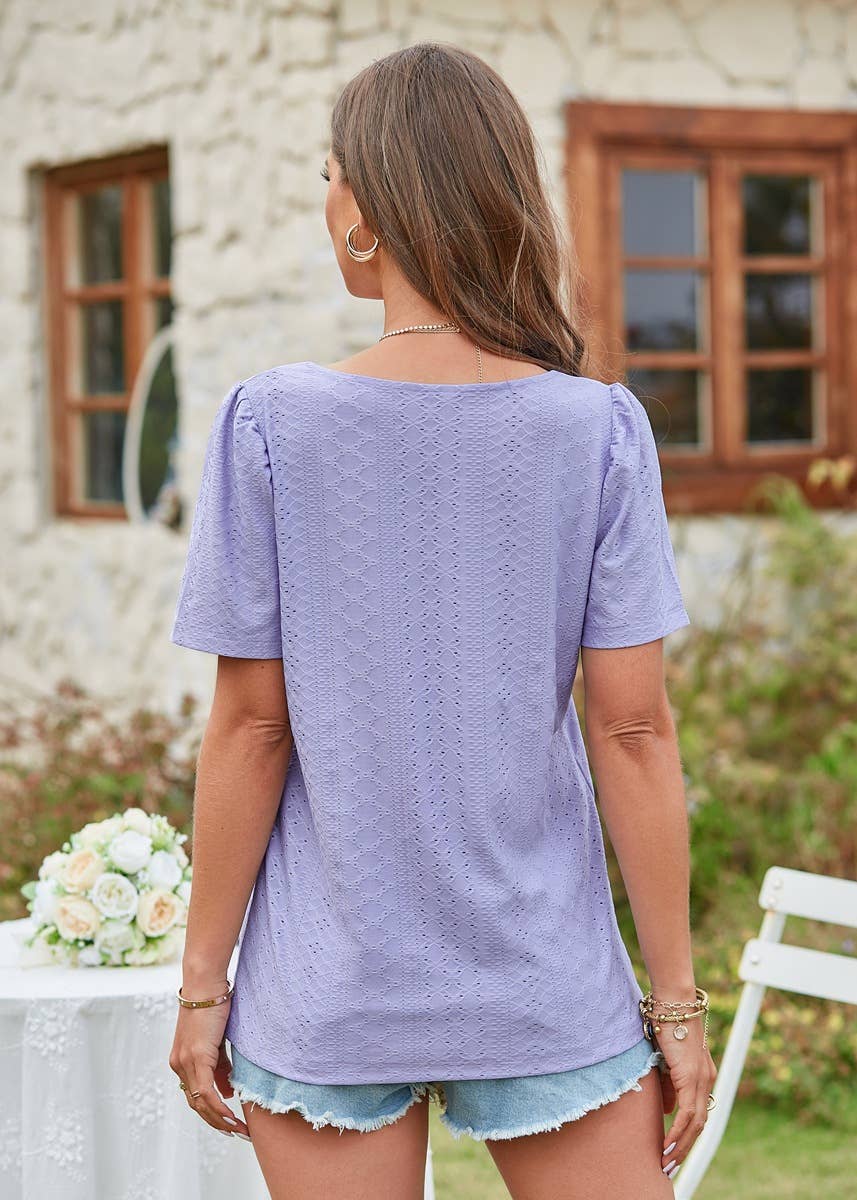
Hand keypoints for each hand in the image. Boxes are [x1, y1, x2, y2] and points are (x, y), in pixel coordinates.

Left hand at [168, 976, 249, 1138]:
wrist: (206, 985)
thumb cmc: (214, 1006)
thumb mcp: (216, 1041)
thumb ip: (220, 1067)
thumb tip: (228, 1092)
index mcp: (182, 1061)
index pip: (195, 1096)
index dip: (211, 1112)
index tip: (229, 1123)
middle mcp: (179, 1065)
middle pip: (196, 1105)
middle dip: (217, 1123)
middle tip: (236, 1133)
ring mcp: (185, 1062)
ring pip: (200, 1103)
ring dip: (220, 1120)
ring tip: (239, 1130)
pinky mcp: (196, 1057)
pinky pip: (206, 1092)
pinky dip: (219, 1108)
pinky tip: (232, 1117)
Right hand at [655, 1016, 716, 1177]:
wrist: (673, 1000)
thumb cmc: (666, 1022)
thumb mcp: (665, 1059)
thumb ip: (668, 1084)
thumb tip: (668, 1111)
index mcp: (702, 1075)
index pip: (698, 1114)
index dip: (687, 1135)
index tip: (674, 1152)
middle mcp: (707, 1080)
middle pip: (700, 1125)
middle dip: (685, 1148)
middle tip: (670, 1167)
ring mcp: (701, 1079)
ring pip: (696, 1123)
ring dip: (681, 1146)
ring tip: (666, 1162)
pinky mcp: (691, 1076)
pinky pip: (687, 1113)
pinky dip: (678, 1132)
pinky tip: (668, 1144)